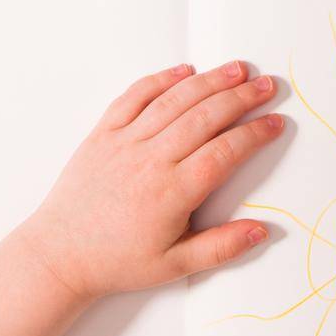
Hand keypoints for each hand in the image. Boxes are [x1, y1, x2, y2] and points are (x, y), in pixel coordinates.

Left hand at [17, 61, 282, 300]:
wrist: (59, 255)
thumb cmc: (116, 262)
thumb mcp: (174, 266)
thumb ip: (221, 248)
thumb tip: (262, 231)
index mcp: (172, 193)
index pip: (224, 153)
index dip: (254, 134)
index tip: (276, 122)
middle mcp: (150, 161)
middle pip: (205, 118)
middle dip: (241, 98)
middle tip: (267, 85)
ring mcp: (125, 143)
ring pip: (174, 101)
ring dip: (209, 81)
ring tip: (237, 69)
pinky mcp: (103, 133)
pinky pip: (134, 97)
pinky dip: (160, 80)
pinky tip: (184, 70)